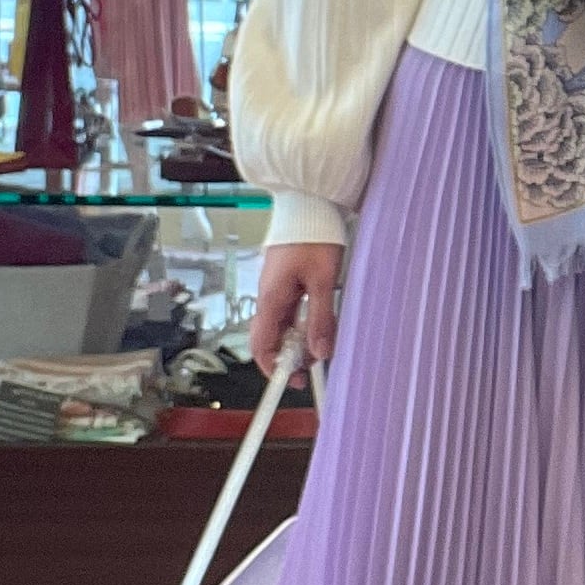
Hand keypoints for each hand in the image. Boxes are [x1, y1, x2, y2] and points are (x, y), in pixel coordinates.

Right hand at [250, 241, 342, 371]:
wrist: (308, 203)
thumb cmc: (313, 235)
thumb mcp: (322, 280)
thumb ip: (320, 317)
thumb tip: (319, 352)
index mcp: (271, 298)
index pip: (262, 345)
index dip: (274, 367)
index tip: (293, 381)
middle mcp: (268, 296)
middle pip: (270, 338)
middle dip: (288, 357)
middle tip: (314, 365)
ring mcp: (276, 288)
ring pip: (281, 325)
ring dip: (297, 340)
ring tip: (322, 345)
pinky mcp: (286, 280)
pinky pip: (289, 310)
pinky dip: (301, 323)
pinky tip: (318, 324)